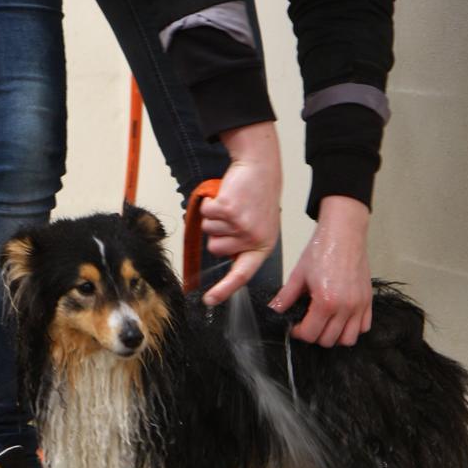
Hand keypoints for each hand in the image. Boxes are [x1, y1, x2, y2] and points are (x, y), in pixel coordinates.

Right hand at [201, 122, 281, 305]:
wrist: (260, 167)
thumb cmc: (257, 197)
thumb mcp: (259, 226)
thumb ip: (245, 245)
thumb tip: (227, 260)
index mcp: (262, 247)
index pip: (241, 275)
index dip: (224, 289)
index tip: (209, 300)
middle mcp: (253, 239)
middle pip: (215, 250)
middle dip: (217, 233)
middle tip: (233, 217)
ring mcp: (241, 225)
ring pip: (209, 232)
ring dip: (214, 218)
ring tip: (232, 204)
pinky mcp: (228, 210)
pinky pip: (206, 214)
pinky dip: (209, 204)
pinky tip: (226, 196)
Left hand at [270, 196, 372, 346]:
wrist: (343, 233)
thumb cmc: (321, 250)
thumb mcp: (298, 275)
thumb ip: (285, 297)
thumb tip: (273, 311)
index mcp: (325, 302)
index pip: (310, 334)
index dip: (298, 333)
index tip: (295, 326)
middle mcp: (345, 307)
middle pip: (328, 340)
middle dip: (314, 335)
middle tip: (307, 323)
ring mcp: (359, 305)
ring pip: (348, 339)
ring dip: (335, 336)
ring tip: (325, 323)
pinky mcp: (368, 300)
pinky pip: (364, 326)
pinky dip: (352, 327)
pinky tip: (341, 317)